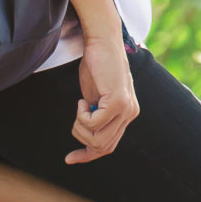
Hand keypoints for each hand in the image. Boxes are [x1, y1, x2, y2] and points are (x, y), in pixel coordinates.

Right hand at [66, 32, 139, 163]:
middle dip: (81, 138)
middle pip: (102, 147)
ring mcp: (126, 109)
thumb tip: (86, 139)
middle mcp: (130, 113)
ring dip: (80, 127)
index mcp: (127, 114)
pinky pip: (94, 124)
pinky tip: (82, 99)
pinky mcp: (118, 102)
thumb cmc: (96, 67)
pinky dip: (81, 116)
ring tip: (81, 106)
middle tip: (77, 116)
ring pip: (98, 140)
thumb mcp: (95, 98)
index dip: (88, 156)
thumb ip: (96, 117)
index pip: (109, 145)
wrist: (103, 42)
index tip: (69, 159)